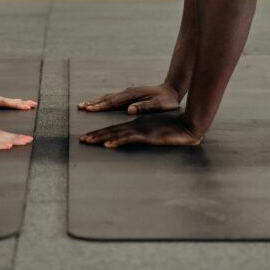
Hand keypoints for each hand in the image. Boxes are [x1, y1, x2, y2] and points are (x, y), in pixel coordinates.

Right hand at [78, 82, 179, 113]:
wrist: (172, 89)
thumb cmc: (166, 100)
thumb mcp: (158, 105)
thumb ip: (143, 107)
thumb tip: (129, 109)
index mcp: (132, 96)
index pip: (112, 102)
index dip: (99, 106)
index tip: (88, 109)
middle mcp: (127, 93)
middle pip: (106, 98)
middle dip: (93, 103)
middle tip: (79, 107)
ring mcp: (128, 93)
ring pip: (108, 97)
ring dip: (96, 101)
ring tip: (85, 105)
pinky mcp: (130, 95)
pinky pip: (112, 98)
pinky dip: (103, 101)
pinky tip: (100, 104)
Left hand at [79, 115, 201, 148]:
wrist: (189, 126)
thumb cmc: (175, 131)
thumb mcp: (157, 135)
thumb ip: (148, 137)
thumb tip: (138, 141)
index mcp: (137, 125)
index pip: (115, 129)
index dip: (101, 133)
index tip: (89, 137)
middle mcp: (135, 125)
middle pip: (111, 130)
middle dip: (95, 135)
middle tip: (81, 139)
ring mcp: (140, 130)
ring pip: (115, 133)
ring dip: (100, 137)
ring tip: (88, 141)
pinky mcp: (146, 135)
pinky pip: (128, 138)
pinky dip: (116, 141)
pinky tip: (107, 144)